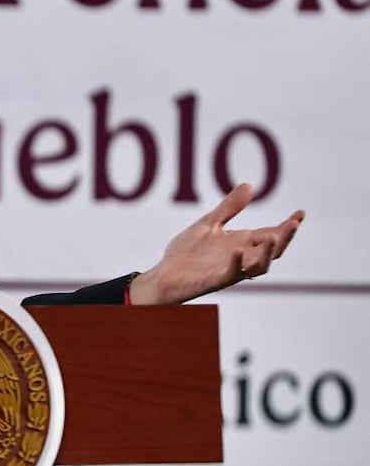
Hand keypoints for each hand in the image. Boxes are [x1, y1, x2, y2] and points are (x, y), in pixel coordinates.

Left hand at [130, 183, 303, 304]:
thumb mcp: (209, 224)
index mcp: (241, 242)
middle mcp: (241, 257)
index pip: (271, 233)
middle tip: (294, 224)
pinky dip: (236, 262)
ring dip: (267, 253)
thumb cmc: (187, 252)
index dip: (287, 225)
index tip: (301, 213)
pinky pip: (231, 274)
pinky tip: (237, 249)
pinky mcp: (215, 280)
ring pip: (259, 266)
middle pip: (271, 250)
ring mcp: (230, 270)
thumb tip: (250, 184)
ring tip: (274, 238)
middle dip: (285, 238)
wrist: (165, 274)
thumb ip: (229, 208)